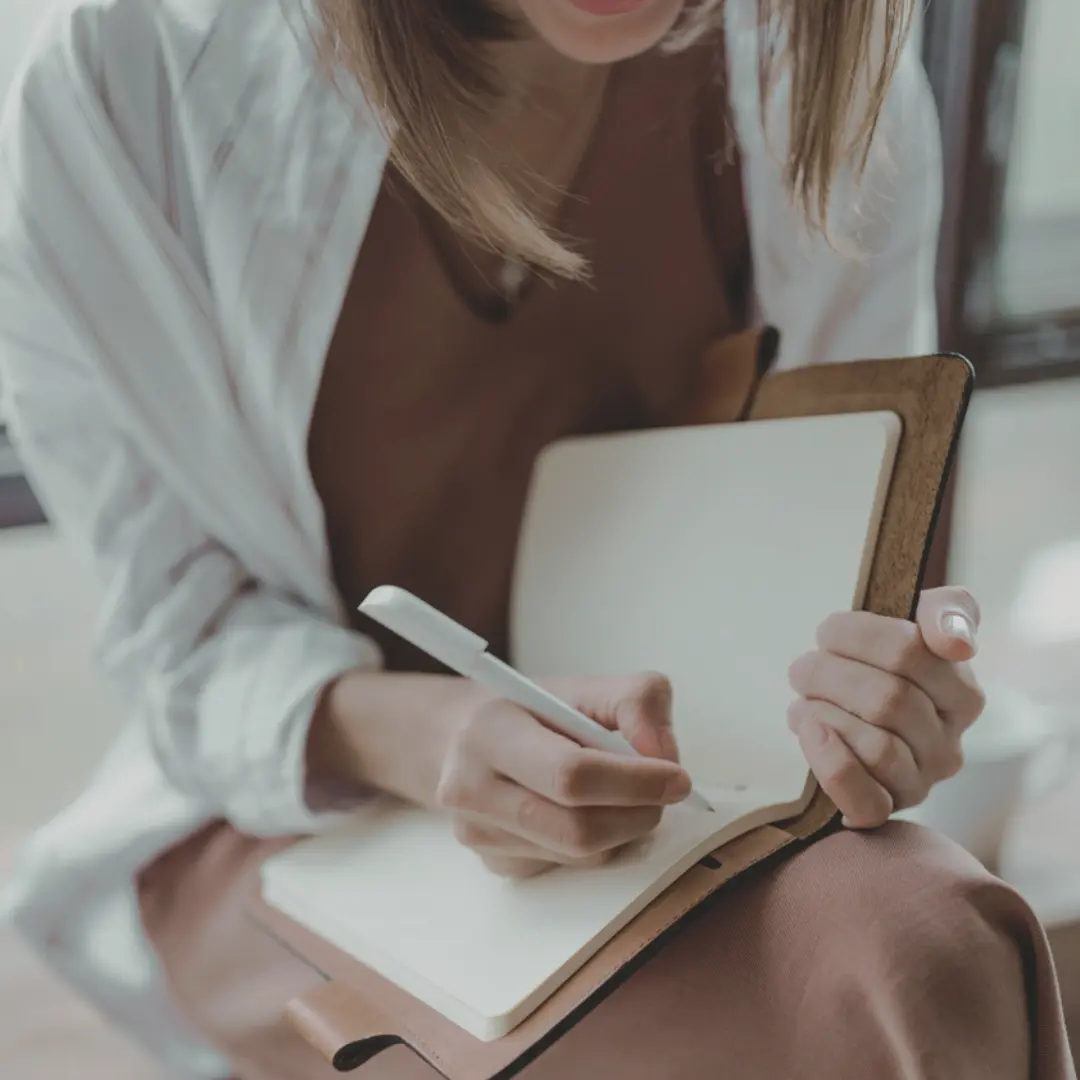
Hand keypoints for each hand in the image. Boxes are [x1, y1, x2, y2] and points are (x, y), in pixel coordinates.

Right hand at [313, 670, 691, 878]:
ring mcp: (477, 834)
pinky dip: (600, 844)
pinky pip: (569, 868)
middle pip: (578, 830)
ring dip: (624, 829)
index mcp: (489, 732)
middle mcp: (470, 788)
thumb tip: (664, 753)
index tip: (678, 778)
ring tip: (626, 794)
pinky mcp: (493, 864)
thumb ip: (636, 700)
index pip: (570, 775)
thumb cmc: (535, 711)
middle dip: (638, 814)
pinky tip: (589, 812)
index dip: (634, 782)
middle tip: (666, 793)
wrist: (467, 737)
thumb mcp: (584, 687)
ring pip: (580, 855)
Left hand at [786, 586, 985, 828]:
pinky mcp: (884, 809)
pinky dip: (833, 767)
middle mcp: (949, 745)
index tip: (828, 632)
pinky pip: (866, 803)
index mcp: (964, 695)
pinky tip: (808, 733)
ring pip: (876, 747)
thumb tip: (955, 640)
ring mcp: (919, 783)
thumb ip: (948, 611)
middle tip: (804, 668)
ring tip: (803, 701)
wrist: (849, 710)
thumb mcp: (920, 621)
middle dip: (829, 674)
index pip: (910, 651)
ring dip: (822, 713)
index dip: (856, 634)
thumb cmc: (884, 660)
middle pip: (887, 699)